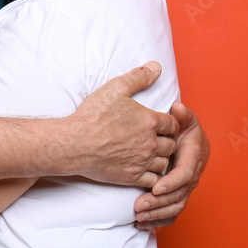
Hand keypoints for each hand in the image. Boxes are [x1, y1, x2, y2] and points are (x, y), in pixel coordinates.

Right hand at [70, 62, 178, 188]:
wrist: (74, 143)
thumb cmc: (93, 115)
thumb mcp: (115, 88)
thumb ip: (139, 77)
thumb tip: (156, 67)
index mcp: (149, 120)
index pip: (173, 124)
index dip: (169, 123)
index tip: (160, 124)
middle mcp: (150, 142)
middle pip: (171, 144)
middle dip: (166, 141)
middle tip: (155, 138)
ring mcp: (141, 161)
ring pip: (164, 163)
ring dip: (160, 158)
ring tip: (149, 153)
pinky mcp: (132, 177)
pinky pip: (153, 180)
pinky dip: (152, 175)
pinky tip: (142, 168)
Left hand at [133, 102, 208, 229]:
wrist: (187, 138)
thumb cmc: (183, 127)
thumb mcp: (184, 118)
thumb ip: (181, 114)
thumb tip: (177, 108)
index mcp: (194, 157)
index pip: (185, 174)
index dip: (171, 182)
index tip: (155, 187)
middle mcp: (191, 175)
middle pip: (178, 195)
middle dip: (159, 203)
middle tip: (138, 206)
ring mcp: (186, 187)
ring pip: (175, 206)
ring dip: (156, 214)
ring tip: (137, 216)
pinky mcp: (178, 195)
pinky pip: (171, 212)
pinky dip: (157, 220)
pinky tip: (141, 224)